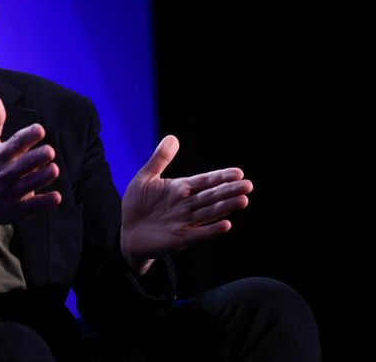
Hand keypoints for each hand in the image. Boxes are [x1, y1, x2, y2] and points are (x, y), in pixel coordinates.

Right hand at [0, 97, 61, 235]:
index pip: (15, 143)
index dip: (28, 136)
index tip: (40, 129)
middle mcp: (5, 173)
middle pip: (24, 164)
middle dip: (37, 157)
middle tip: (50, 151)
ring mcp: (11, 192)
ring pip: (30, 184)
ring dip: (43, 177)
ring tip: (54, 170)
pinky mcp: (16, 209)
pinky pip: (32, 206)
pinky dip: (45, 202)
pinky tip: (57, 197)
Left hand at [120, 135, 252, 273]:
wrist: (127, 232)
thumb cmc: (137, 204)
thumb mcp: (145, 178)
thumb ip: (160, 159)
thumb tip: (172, 137)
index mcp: (181, 189)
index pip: (205, 181)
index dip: (221, 177)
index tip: (238, 172)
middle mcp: (188, 205)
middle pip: (212, 196)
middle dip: (229, 190)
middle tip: (248, 185)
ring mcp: (186, 222)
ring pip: (210, 213)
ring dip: (226, 207)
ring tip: (243, 200)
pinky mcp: (180, 239)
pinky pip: (199, 234)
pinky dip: (212, 230)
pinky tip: (226, 225)